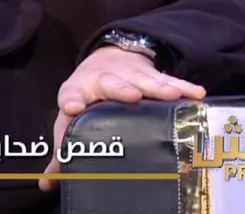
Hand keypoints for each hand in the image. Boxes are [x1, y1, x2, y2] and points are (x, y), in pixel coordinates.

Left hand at [39, 46, 204, 190]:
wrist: (104, 59)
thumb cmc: (86, 98)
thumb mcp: (70, 120)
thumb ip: (63, 152)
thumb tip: (47, 185)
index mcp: (78, 91)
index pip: (71, 94)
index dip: (72, 100)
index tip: (72, 106)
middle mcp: (103, 80)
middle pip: (110, 83)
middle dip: (121, 89)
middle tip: (131, 95)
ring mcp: (129, 75)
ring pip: (143, 80)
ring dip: (157, 87)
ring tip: (171, 95)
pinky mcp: (152, 74)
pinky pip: (169, 80)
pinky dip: (183, 87)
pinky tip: (197, 94)